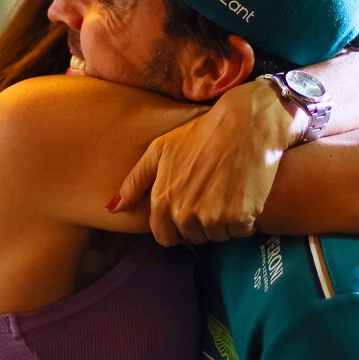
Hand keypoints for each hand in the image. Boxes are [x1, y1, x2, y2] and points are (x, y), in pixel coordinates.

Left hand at [111, 79, 301, 245]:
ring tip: (229, 189)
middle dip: (203, 221)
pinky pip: (241, 231)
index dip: (178, 225)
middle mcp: (185, 214)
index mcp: (163, 201)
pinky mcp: (240, 217)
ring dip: (225, 221)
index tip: (191, 206)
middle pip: (194, 237)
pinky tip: (245, 192)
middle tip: (213, 191)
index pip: (166, 237)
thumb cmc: (201, 133)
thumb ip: (135, 181)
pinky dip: (246, 218)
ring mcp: (213, 218)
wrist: (245, 122)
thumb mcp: (160, 150)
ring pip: (218, 236)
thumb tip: (112, 208)